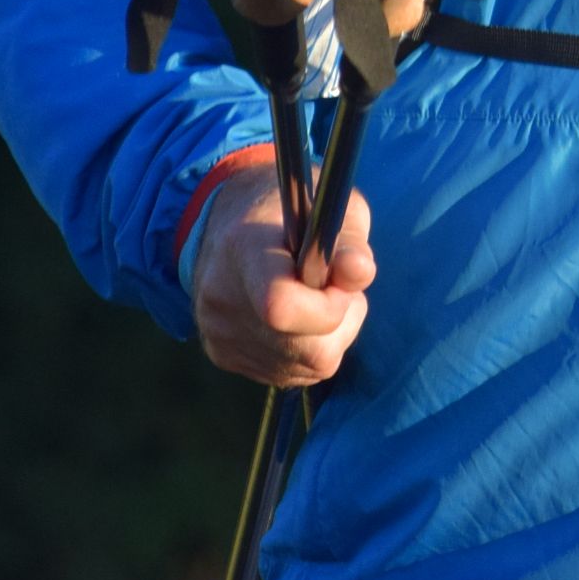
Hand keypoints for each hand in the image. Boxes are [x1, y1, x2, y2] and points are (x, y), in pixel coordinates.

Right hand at [189, 160, 379, 387]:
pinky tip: (296, 318)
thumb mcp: (328, 206)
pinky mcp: (223, 355)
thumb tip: (360, 273)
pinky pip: (288, 373)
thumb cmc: (289, 211)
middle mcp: (222, 297)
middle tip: (335, 288)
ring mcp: (218, 333)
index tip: (340, 281)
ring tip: (313, 298)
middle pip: (306, 348)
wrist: (228, 222)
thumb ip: (349, 240)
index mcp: (244, 248)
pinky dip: (306, 352)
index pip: (281, 306)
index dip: (329, 306)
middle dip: (340, 322)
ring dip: (327, 338)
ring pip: (305, 367)